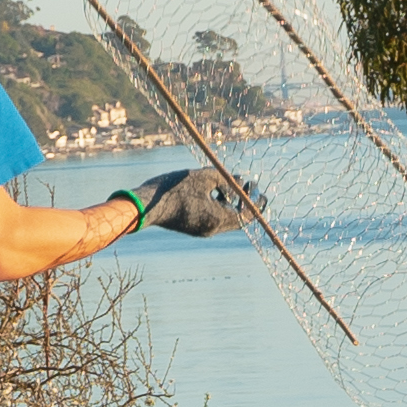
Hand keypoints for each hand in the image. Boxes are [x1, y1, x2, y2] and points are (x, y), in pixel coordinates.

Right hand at [126, 170, 261, 237]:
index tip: (261, 192)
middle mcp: (211, 229)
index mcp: (217, 219)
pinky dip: (218, 205)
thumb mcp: (203, 177)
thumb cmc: (174, 188)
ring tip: (230, 183)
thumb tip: (240, 181)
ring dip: (230, 202)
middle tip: (249, 185)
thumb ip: (225, 179)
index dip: (256, 204)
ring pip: (224, 218)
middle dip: (244, 202)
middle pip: (236, 219)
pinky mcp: (191, 227)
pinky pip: (212, 218)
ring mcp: (200, 230)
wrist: (145, 205)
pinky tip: (213, 189)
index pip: (246, 216)